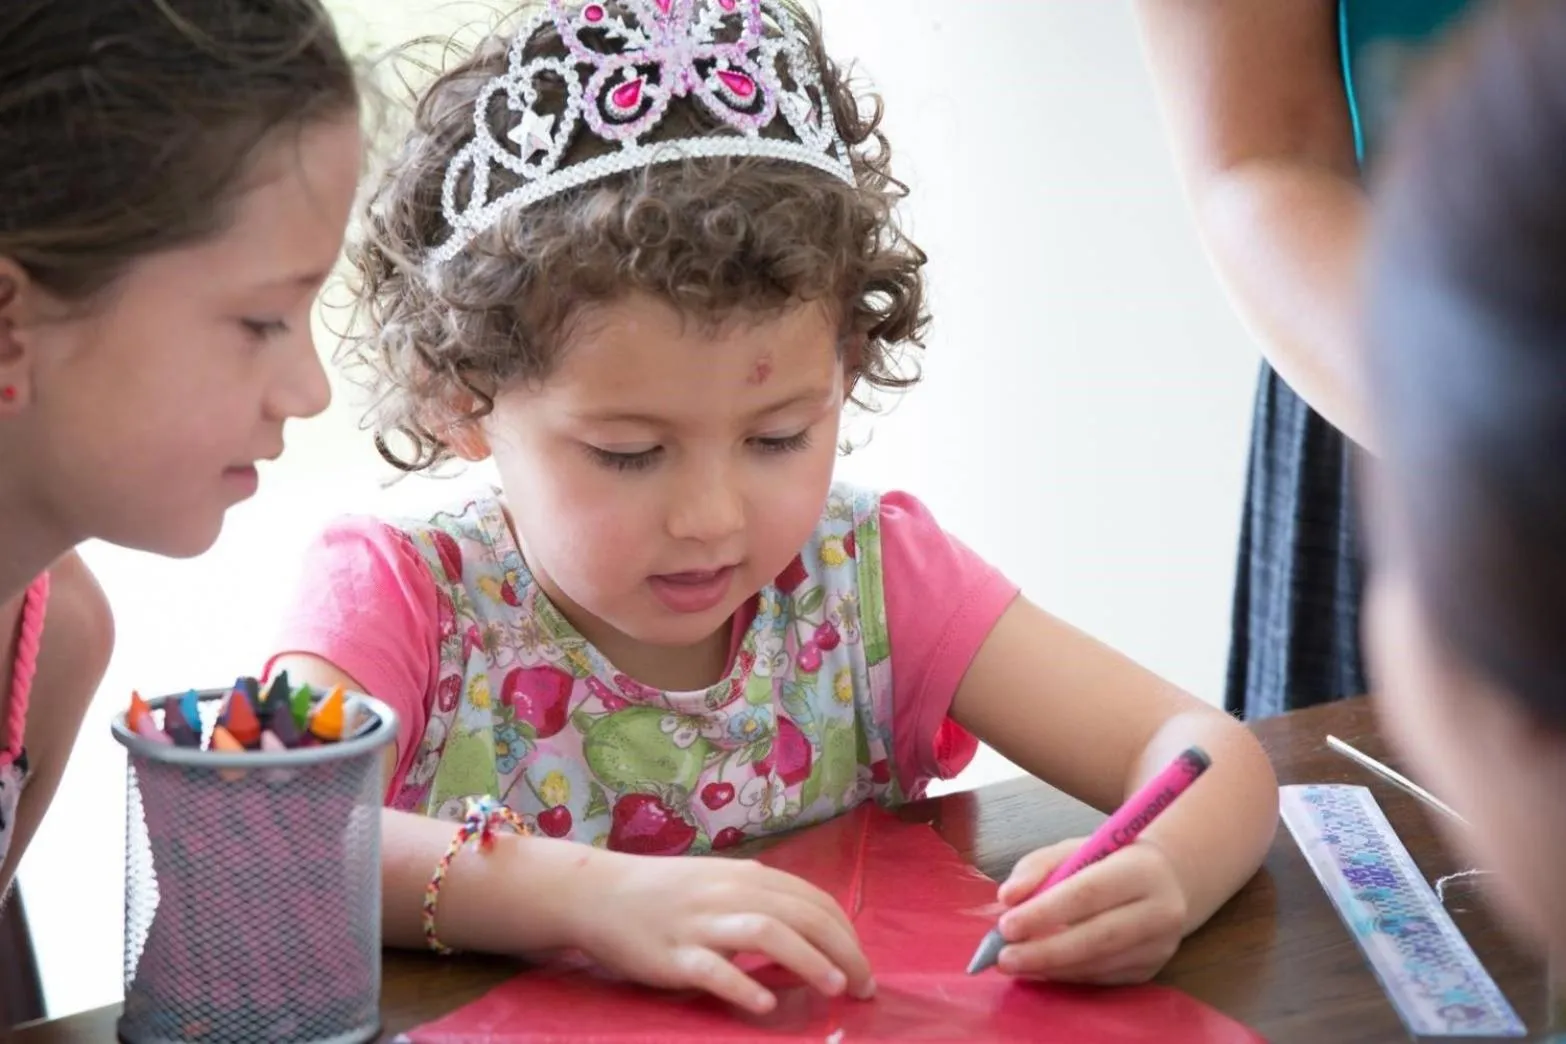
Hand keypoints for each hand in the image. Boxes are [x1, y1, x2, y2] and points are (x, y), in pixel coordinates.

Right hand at [565, 849, 876, 1014]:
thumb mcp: (720, 884)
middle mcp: (730, 894)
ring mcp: (701, 924)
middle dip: (843, 951)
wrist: (598, 892)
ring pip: (767, 932)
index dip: (847, 934)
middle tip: (865, 987)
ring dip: (808, 960)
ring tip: (835, 988)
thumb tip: (814, 928)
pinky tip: (765, 1006)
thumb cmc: (665, 893)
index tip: (864, 966)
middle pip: (802, 916)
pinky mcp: (673, 954)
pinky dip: (743, 986)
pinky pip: (713, 969)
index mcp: (747, 877)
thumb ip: (762, 900)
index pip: (814, 901)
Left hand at [991, 837, 1188, 984]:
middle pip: (1097, 937)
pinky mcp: (1151, 970)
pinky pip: (1102, 978)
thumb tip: (1007, 898)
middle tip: (1003, 957)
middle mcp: (1160, 909)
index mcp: (1141, 868)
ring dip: (1051, 967)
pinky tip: (1040, 970)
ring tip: (1013, 963)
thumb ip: (1036, 867)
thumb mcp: (1073, 849)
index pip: (1089, 893)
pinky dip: (1066, 975)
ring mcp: (1160, 945)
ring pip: (1098, 963)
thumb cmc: (1107, 860)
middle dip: (1044, 951)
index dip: (1045, 912)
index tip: (1006, 926)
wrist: (1165, 882)